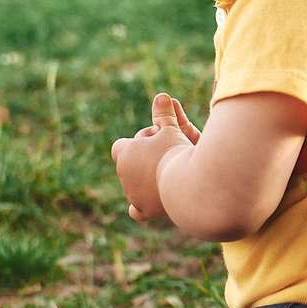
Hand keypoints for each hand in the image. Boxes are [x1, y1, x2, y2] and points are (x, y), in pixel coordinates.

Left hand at [110, 93, 197, 222]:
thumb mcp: (172, 129)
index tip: (157, 140)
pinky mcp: (143, 209)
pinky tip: (149, 201)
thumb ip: (165, 115)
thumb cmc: (177, 152)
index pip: (121, 146)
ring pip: (133, 185)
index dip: (139, 141)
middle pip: (129, 164)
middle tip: (166, 155)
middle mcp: (123, 174)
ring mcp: (131, 193)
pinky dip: (140, 207)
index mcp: (124, 153)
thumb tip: (162, 96)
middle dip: (145, 158)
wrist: (185, 183)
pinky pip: (135, 211)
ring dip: (145, 179)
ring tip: (167, 174)